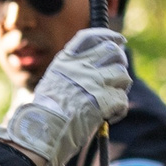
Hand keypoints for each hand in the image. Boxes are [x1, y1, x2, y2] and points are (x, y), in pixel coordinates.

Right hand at [0, 29, 129, 165]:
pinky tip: (109, 116)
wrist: (43, 130)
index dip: (108, 35)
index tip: (119, 40)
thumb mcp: (53, 80)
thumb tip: (94, 67)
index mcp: (67, 60)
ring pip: (122, 75)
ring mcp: (93, 82)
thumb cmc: (46, 111)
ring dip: (121, 87)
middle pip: (113, 51)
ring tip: (112, 100)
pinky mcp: (102, 101)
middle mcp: (81, 66)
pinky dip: (119, 110)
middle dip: (120, 62)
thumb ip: (71, 70)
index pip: (91, 37)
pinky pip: (122, 99)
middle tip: (118, 76)